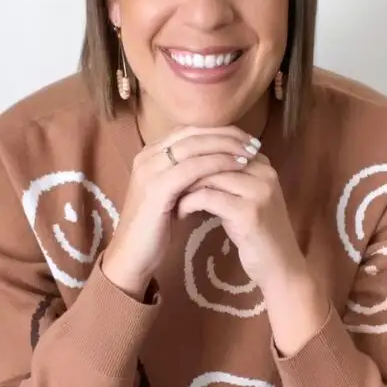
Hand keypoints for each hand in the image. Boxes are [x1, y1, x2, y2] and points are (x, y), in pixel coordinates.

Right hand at [101, 127, 260, 298]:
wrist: (132, 255)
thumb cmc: (155, 227)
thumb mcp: (172, 193)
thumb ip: (187, 174)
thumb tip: (219, 161)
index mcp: (150, 154)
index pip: (189, 130)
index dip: (219, 130)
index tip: (245, 138)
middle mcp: (147, 156)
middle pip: (193, 133)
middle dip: (226, 135)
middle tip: (253, 142)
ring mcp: (150, 170)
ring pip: (194, 146)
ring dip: (226, 147)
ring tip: (250, 153)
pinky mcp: (156, 188)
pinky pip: (193, 168)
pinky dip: (218, 163)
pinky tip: (237, 167)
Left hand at [176, 153, 307, 296]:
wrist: (279, 266)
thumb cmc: (256, 233)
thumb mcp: (244, 199)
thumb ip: (227, 178)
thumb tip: (192, 160)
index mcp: (263, 165)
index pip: (222, 145)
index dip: (195, 155)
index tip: (174, 167)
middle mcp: (264, 172)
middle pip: (215, 157)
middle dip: (187, 168)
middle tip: (166, 180)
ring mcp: (258, 191)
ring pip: (209, 175)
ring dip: (184, 185)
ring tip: (170, 196)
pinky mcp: (248, 212)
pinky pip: (208, 197)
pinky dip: (189, 203)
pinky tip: (180, 212)